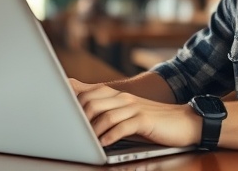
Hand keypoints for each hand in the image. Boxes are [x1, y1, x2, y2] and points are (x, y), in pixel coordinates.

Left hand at [69, 78, 200, 147]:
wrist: (182, 121)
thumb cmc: (150, 120)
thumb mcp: (125, 111)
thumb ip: (103, 106)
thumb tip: (76, 102)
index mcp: (115, 94)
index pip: (85, 92)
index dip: (69, 102)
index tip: (56, 112)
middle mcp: (122, 97)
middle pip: (91, 102)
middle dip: (78, 119)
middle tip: (72, 134)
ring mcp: (133, 107)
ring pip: (105, 114)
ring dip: (92, 130)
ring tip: (85, 142)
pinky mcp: (143, 119)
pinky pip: (122, 126)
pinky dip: (110, 136)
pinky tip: (103, 144)